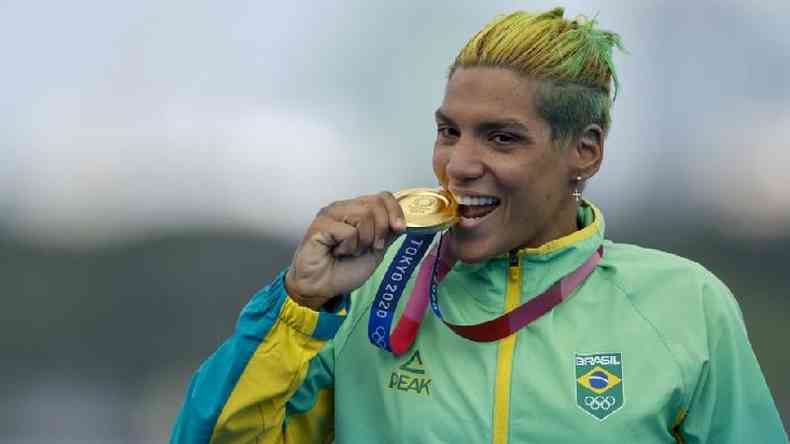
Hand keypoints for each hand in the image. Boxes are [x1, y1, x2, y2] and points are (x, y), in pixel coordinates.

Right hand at [285, 192, 405, 309]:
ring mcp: (331, 214)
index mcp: (356, 210)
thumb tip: (402, 222)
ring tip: (350, 251)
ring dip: (364, 240)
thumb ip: (387, 233)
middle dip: (380, 230)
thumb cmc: (344, 270)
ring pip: (364, 215)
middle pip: (375, 204)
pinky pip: (349, 231)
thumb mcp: (375, 251)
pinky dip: (349, 247)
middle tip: (369, 247)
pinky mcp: (320, 225)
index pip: (382, 196)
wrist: (322, 288)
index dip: (395, 211)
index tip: (399, 229)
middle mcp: (343, 207)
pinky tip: (337, 252)